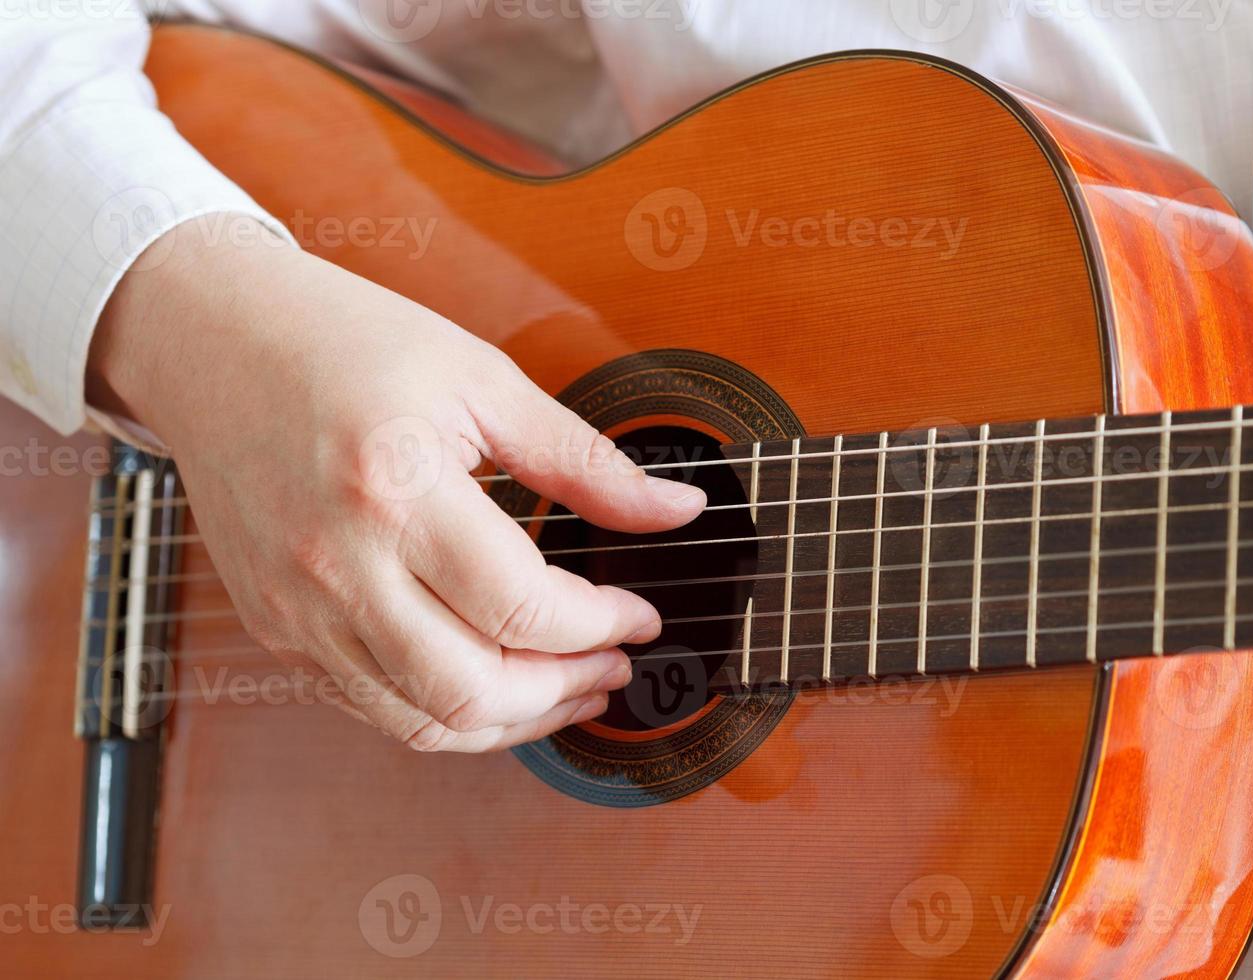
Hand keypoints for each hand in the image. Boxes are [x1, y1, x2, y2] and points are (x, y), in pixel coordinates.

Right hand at [88, 218, 705, 751]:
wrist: (210, 341)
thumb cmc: (342, 342)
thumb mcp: (481, 378)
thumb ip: (586, 460)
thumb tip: (678, 511)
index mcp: (397, 488)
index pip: (524, 607)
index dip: (603, 625)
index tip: (642, 615)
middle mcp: (338, 565)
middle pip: (474, 691)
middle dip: (565, 691)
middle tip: (615, 661)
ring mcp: (299, 609)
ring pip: (422, 722)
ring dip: (513, 720)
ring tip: (568, 684)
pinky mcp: (279, 629)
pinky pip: (372, 707)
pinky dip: (447, 712)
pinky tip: (494, 678)